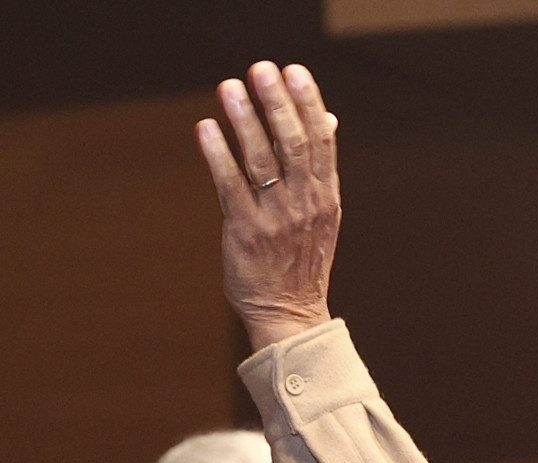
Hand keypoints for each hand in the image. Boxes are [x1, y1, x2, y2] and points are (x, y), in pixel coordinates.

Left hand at [197, 63, 339, 352]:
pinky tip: (206, 128)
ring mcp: (275, 219)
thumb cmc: (302, 259)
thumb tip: (328, 118)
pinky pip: (230, 187)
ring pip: (261, 162)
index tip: (294, 71)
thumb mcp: (322, 213)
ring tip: (229, 88)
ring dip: (245, 121)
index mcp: (325, 197)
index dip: (308, 104)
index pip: (321, 142)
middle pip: (294, 145)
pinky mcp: (245, 232)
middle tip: (261, 70)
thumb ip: (320, 166)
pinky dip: (218, 155)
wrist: (290, 315)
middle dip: (277, 104)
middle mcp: (304, 205)